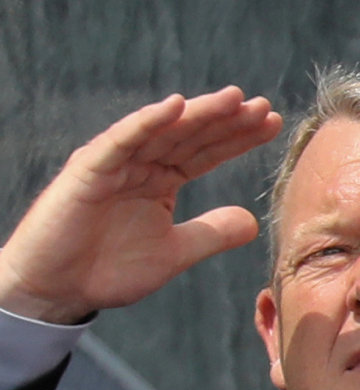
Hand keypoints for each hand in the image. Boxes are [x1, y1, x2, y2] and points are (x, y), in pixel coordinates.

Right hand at [0, 90, 280, 325]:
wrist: (56, 290)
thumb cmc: (107, 270)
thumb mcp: (173, 252)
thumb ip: (211, 234)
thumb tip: (254, 221)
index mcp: (161, 180)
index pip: (207, 152)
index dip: (238, 138)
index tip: (273, 123)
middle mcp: (140, 165)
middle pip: (191, 135)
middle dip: (227, 120)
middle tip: (263, 106)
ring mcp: (115, 163)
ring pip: (163, 130)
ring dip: (198, 112)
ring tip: (235, 98)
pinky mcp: (89, 169)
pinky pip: (122, 140)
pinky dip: (148, 122)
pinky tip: (176, 106)